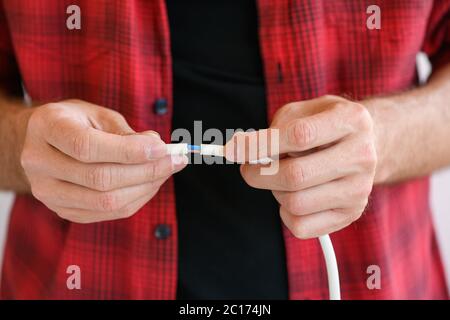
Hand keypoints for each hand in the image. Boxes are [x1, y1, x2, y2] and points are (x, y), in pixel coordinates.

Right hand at [21, 100, 186, 222]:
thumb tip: (158, 148)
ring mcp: (46, 191)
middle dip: (146, 171)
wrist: (44, 142)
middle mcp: (38, 162)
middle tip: (175, 160)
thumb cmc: (77, 122)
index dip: (129, 151)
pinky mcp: (62, 210)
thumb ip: (126, 133)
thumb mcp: (98, 115)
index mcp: (46, 127)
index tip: (163, 148)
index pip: (87, 147)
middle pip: (99, 179)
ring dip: (145, 188)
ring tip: (167, 171)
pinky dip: (136, 200)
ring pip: (105, 202)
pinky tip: (151, 184)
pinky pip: (106, 213)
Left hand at [227, 95, 376, 238]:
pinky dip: (285, 213)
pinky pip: (301, 226)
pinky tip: (294, 195)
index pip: (299, 136)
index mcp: (351, 120)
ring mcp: (359, 189)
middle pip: (295, 175)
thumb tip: (240, 149)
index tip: (232, 150)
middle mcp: (361, 156)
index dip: (259, 145)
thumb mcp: (305, 110)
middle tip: (248, 168)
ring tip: (282, 177)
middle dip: (259, 174)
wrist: (368, 145)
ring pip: (295, 203)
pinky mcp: (351, 214)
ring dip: (275, 191)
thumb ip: (275, 126)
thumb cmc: (326, 125)